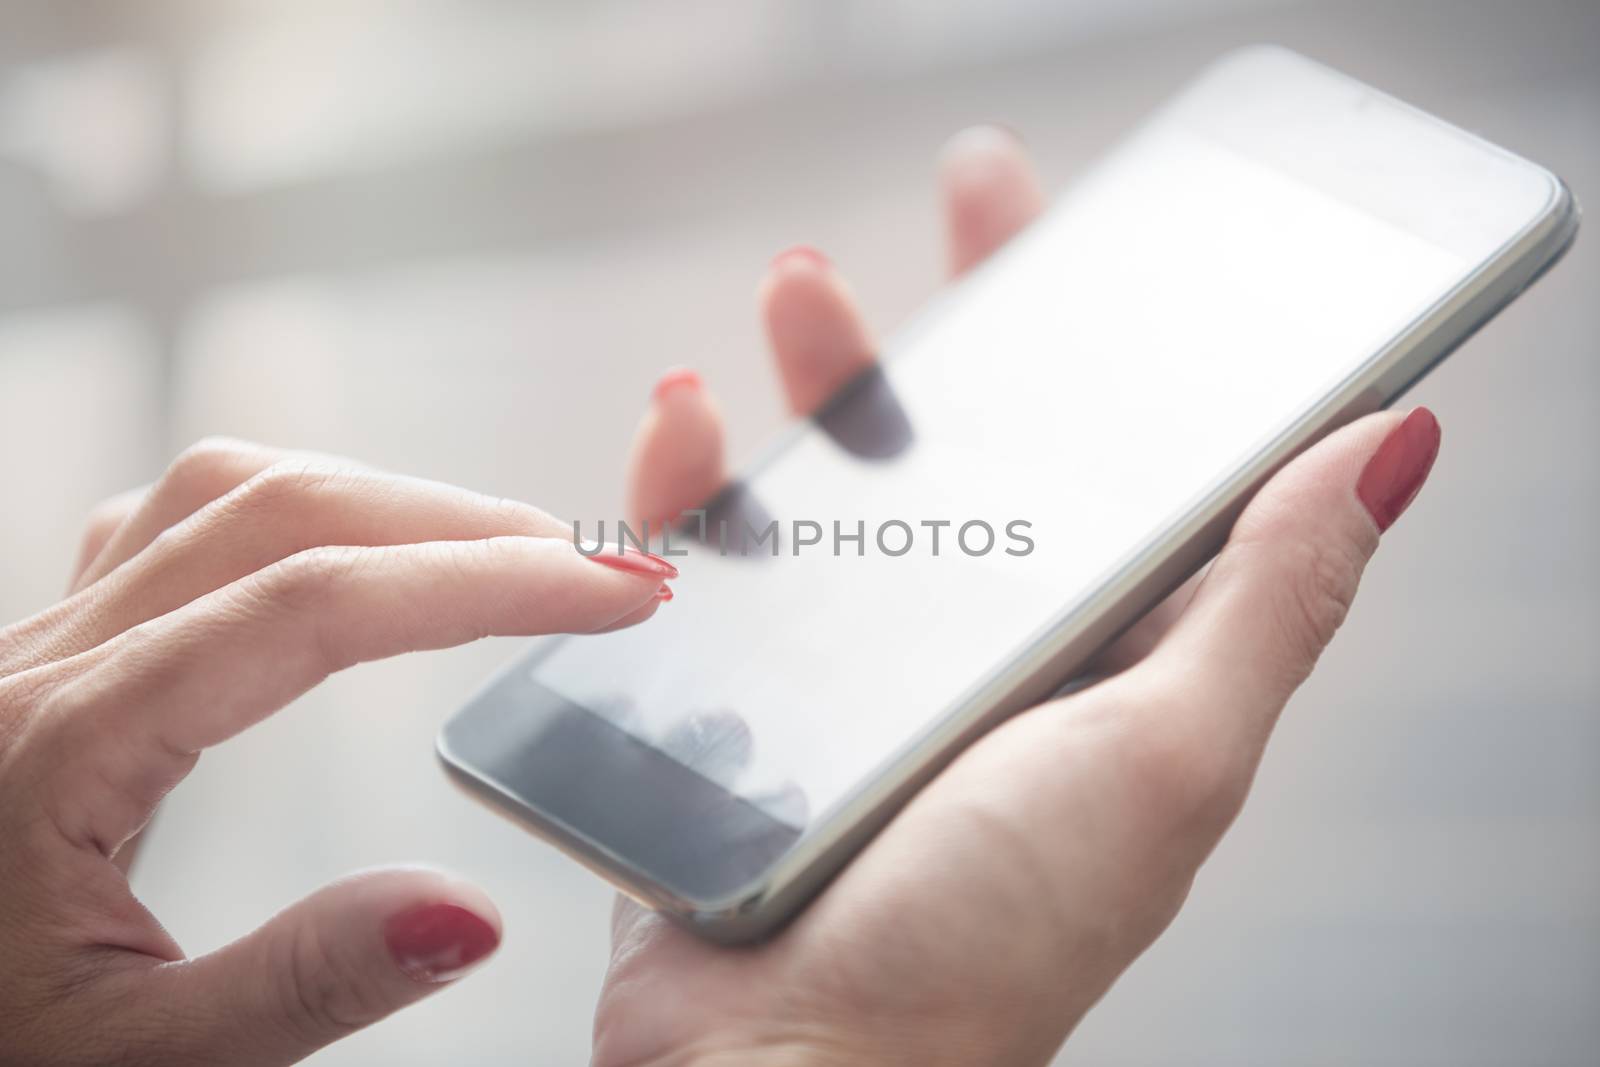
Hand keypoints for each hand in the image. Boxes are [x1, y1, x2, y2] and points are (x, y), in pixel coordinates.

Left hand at [0, 447, 675, 1064]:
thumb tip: (470, 911)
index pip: (312, 609)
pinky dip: (303, 515)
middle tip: (599, 570)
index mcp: (59, 749)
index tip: (612, 592)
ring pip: (230, 495)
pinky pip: (181, 527)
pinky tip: (355, 555)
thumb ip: (303, 984)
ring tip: (503, 555)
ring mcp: (41, 648)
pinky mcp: (54, 660)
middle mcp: (43, 667)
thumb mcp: (133, 1064)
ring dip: (387, 501)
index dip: (482, 582)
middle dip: (462, 523)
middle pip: (281, 511)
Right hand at [595, 126, 1442, 1064]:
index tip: (1093, 238)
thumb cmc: (990, 943)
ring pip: (834, 485)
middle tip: (964, 207)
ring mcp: (848, 671)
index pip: (1113, 466)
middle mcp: (976, 651)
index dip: (1111, 347)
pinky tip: (686, 426)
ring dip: (825, 378)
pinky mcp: (731, 695)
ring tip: (805, 297)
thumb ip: (1265, 599)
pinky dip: (687, 484)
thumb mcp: (1166, 754)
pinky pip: (704, 561)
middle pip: (970, 452)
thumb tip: (1388, 449)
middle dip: (965, 322)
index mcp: (1094, 653)